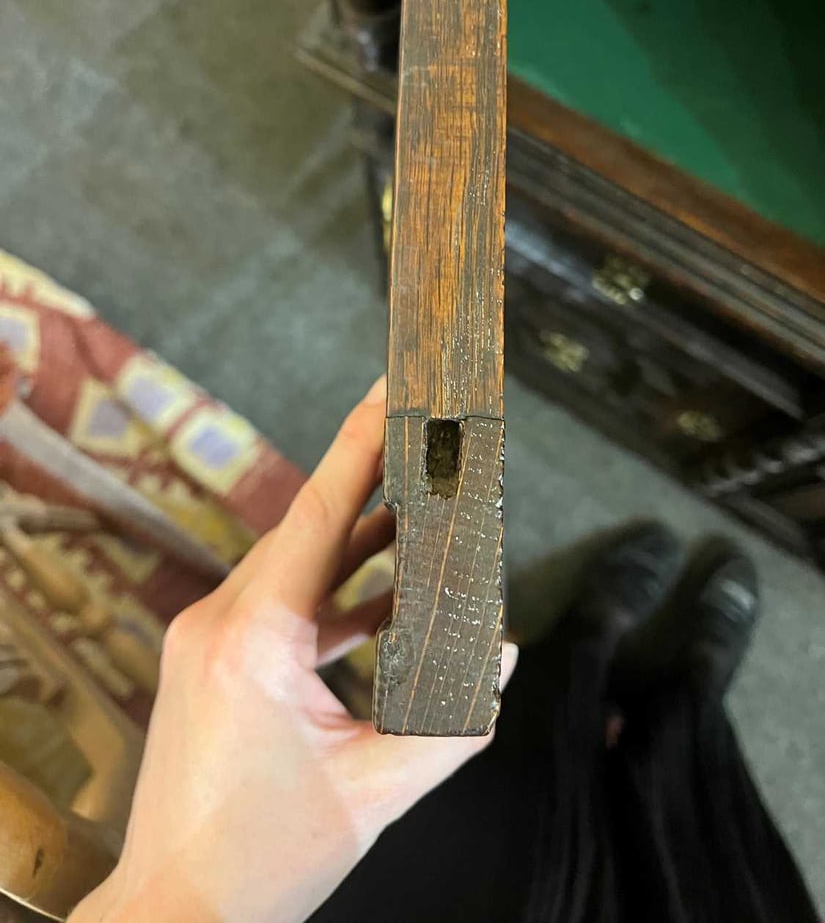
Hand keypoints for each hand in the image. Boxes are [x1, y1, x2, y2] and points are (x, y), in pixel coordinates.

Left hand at [70, 377, 516, 922]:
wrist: (173, 914)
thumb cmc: (257, 862)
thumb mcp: (373, 793)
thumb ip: (450, 725)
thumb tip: (498, 664)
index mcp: (254, 640)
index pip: (320, 515)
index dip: (363, 443)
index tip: (393, 388)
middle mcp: (219, 623)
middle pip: (309, 526)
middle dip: (372, 477)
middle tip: (422, 431)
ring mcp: (208, 639)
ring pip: (296, 564)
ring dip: (359, 539)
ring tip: (421, 508)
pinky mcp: (212, 661)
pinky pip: (284, 605)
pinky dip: (336, 594)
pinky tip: (386, 595)